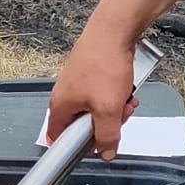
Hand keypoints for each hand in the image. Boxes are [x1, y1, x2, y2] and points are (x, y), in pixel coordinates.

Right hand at [46, 24, 139, 160]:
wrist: (113, 30)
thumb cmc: (104, 64)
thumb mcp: (108, 109)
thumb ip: (107, 136)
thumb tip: (105, 153)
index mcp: (60, 106)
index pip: (58, 138)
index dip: (77, 147)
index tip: (96, 145)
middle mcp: (65, 95)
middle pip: (84, 124)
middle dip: (106, 123)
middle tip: (119, 114)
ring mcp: (78, 83)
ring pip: (97, 108)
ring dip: (115, 107)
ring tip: (126, 97)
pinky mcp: (90, 73)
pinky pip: (103, 93)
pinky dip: (116, 93)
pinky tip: (126, 87)